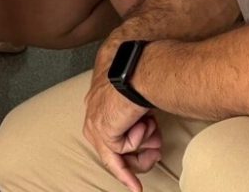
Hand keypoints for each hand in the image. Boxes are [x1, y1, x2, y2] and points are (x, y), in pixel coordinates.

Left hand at [83, 70, 162, 190]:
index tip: (138, 179)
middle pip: (112, 152)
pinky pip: (124, 148)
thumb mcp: (138, 104)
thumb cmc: (142, 78)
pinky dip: (138, 136)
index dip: (127, 159)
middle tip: (157, 155)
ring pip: (119, 154)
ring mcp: (94, 124)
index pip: (110, 139)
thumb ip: (137, 122)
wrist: (139, 69)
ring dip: (143, 142)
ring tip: (152, 125)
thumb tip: (149, 144)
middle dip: (138, 159)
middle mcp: (91, 115)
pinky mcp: (102, 131)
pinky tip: (142, 120)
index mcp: (97, 104)